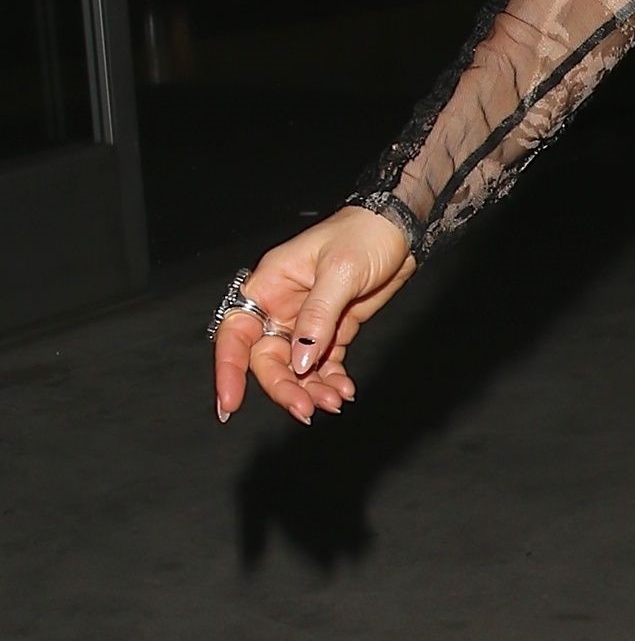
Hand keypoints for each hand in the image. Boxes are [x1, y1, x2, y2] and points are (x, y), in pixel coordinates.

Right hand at [212, 205, 417, 424]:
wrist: (399, 230)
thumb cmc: (364, 235)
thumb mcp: (339, 273)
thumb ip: (317, 318)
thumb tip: (299, 361)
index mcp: (268, 286)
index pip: (236, 333)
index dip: (228, 369)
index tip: (230, 404)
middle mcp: (280, 307)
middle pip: (268, 359)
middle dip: (284, 387)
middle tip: (306, 410)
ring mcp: (306, 322)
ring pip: (296, 368)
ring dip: (311, 390)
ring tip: (334, 401)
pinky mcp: (332, 331)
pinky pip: (323, 365)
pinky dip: (331, 382)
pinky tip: (344, 391)